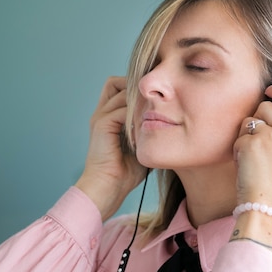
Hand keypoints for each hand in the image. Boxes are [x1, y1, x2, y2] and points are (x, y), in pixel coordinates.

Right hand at [75, 76, 146, 220]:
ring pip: (123, 92)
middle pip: (117, 82)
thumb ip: (149, 131)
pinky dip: (138, 113)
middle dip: (137, 88)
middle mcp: (101, 112)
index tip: (156, 97)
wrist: (106, 189)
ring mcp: (100, 116)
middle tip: (156, 100)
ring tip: (157, 111)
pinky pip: (123, 108)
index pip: (118, 87)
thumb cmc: (125, 173)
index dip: (136, 89)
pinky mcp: (102, 124)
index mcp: (107, 117)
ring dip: (142, 100)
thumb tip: (171, 123)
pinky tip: (149, 125)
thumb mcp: (141, 145)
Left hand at [233, 82, 271, 219]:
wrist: (271, 212)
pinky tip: (247, 166)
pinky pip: (239, 136)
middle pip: (267, 107)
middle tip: (258, 142)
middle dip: (258, 119)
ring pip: (250, 120)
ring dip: (247, 135)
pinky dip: (239, 149)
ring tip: (254, 158)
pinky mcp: (251, 143)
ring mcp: (271, 137)